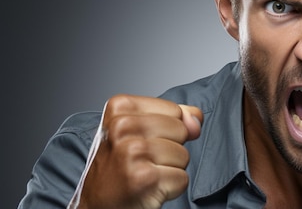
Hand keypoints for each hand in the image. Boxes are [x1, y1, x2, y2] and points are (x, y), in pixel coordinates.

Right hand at [77, 94, 202, 208]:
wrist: (98, 204)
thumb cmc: (120, 166)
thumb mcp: (140, 130)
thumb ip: (174, 116)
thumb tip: (197, 119)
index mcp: (120, 108)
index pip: (175, 111)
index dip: (167, 130)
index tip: (141, 141)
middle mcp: (122, 127)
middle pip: (181, 130)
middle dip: (171, 149)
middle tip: (143, 161)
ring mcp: (132, 152)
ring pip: (184, 155)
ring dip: (171, 170)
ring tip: (145, 174)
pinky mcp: (144, 178)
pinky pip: (182, 178)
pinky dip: (171, 188)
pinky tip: (148, 189)